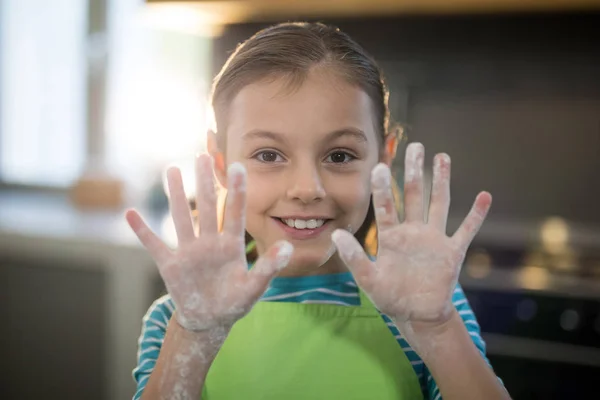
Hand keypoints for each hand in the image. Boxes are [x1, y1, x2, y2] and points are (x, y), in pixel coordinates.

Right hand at [126, 154, 292, 330]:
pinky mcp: (170, 265)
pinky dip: (142, 231)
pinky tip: (131, 214)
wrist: (210, 320)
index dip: (236, 190)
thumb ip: (269, 268)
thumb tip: (289, 248)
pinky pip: (154, 245)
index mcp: (231, 245)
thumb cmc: (235, 302)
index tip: (238, 166)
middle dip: (205, 182)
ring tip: (172, 169)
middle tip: (203, 155)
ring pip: (181, 218)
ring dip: (176, 195)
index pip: (234, 212)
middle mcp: (209, 242)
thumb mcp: (254, 287)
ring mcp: (188, 251)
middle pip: (206, 207)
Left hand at [332, 143, 490, 334]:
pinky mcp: (452, 252)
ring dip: (441, 181)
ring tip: (441, 156)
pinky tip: (484, 196)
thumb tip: (337, 234)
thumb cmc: (390, 297)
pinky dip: (476, 215)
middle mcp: (412, 231)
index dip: (383, 188)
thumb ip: (355, 258)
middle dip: (414, 171)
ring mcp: (433, 239)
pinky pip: (466, 230)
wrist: (417, 315)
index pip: (386, 207)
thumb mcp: (369, 279)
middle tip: (414, 146)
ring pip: (438, 204)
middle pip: (414, 195)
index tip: (380, 166)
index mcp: (391, 237)